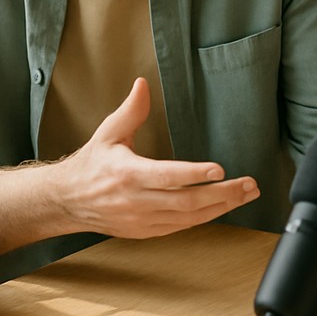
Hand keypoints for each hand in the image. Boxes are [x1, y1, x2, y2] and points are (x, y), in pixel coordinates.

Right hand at [51, 77, 260, 238]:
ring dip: (221, 207)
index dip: (194, 173)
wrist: (67, 201)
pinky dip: (204, 218)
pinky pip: (181, 227)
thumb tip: (143, 84)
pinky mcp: (146, 231)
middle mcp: (137, 200)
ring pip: (189, 217)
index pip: (167, 175)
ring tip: (246, 194)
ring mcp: (142, 219)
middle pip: (187, 201)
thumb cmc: (90, 164)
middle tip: (249, 184)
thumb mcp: (107, 133)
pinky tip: (222, 207)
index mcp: (128, 173)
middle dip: (223, 194)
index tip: (219, 169)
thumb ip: (130, 110)